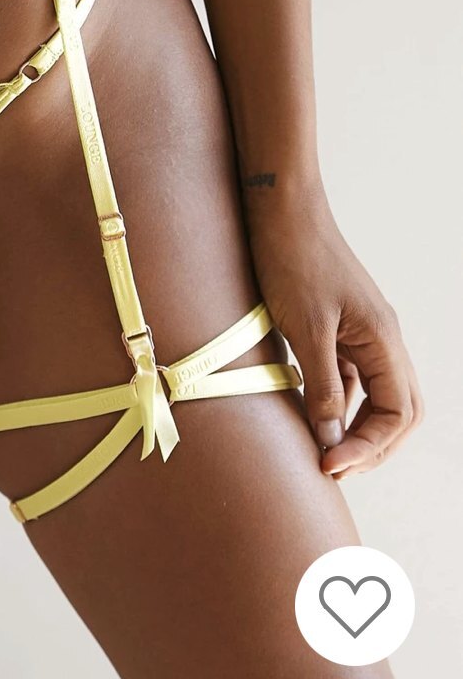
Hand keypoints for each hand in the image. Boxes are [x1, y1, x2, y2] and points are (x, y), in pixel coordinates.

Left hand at [246, 186, 420, 477]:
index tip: (329, 463)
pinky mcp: (341, 330)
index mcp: (384, 340)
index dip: (368, 447)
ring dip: (355, 429)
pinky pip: (352, 378)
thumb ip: (322, 387)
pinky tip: (311, 416)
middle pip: (398, 411)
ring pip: (376, 397)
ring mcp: (364, 335)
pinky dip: (338, 404)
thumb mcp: (305, 329)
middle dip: (371, 446)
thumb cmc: (293, 260)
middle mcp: (383, 340)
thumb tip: (331, 440)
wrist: (280, 210)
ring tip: (322, 452)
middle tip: (332, 468)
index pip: (398, 413)